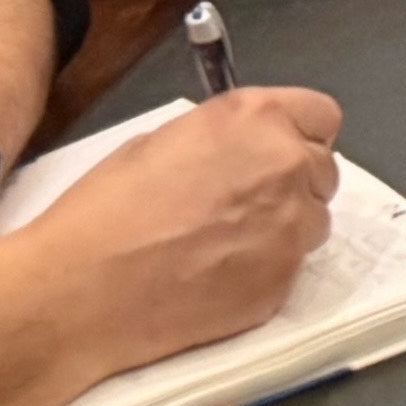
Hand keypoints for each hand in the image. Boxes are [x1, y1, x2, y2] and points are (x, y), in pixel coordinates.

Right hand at [2, 88, 347, 381]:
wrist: (83, 290)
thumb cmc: (106, 211)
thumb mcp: (162, 140)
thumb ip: (225, 138)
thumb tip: (244, 150)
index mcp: (257, 119)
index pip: (322, 114)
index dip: (298, 133)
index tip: (279, 148)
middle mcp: (287, 167)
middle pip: (322, 169)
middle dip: (292, 181)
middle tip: (244, 202)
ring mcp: (292, 229)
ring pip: (312, 221)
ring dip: (284, 226)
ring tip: (223, 242)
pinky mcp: (283, 283)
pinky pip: (291, 268)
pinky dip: (264, 269)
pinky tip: (215, 276)